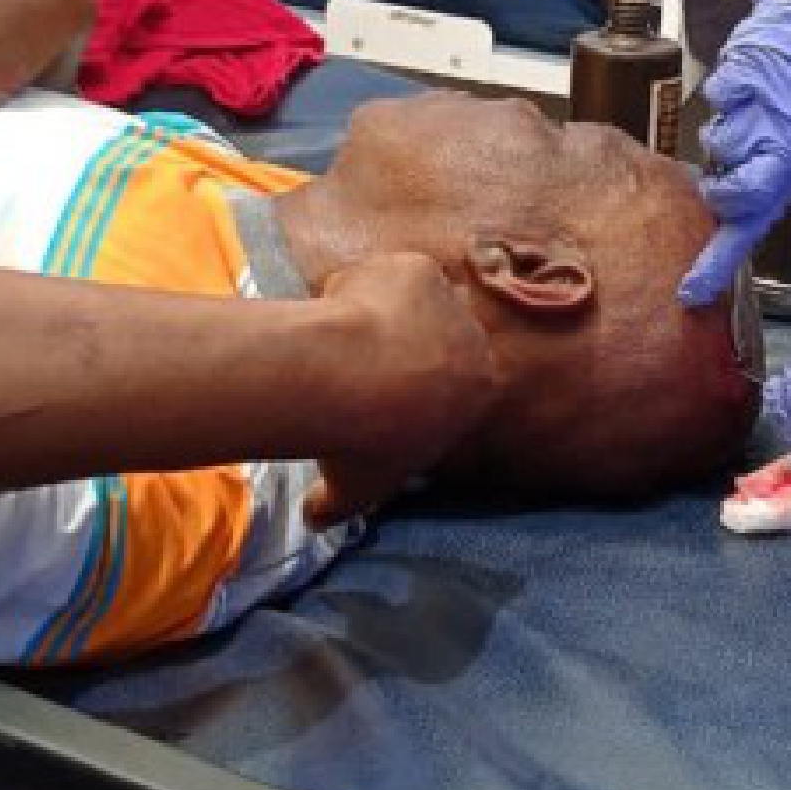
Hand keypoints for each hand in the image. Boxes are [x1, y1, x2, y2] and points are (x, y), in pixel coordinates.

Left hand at [303, 252, 497, 530]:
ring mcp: (448, 300)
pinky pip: (385, 272)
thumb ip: (338, 504)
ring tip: (335, 339)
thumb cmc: (366, 440)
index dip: (414, 382)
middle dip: (402, 341)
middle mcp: (473, 339)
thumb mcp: (358, 488)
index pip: (453, 378)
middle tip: (352, 361)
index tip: (376, 391)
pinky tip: (335, 310)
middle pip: (437, 332)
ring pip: (410, 297)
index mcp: (478, 389)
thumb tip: (313, 520)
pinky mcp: (418, 269)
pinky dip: (360, 284)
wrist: (355, 379)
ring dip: (379, 310)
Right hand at [679, 0, 790, 304]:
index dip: (717, 263)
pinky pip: (716, 101)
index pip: (749, 228)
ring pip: (717, 143)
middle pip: (725, 190)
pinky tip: (750, 81)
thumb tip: (734, 209)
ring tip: (755, 107)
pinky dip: (726, 92)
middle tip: (733, 162)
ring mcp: (759, 115)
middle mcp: (779, 147)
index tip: (690, 292)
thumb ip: (773, 177)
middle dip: (719, 182)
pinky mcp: (742, 81)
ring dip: (728, 129)